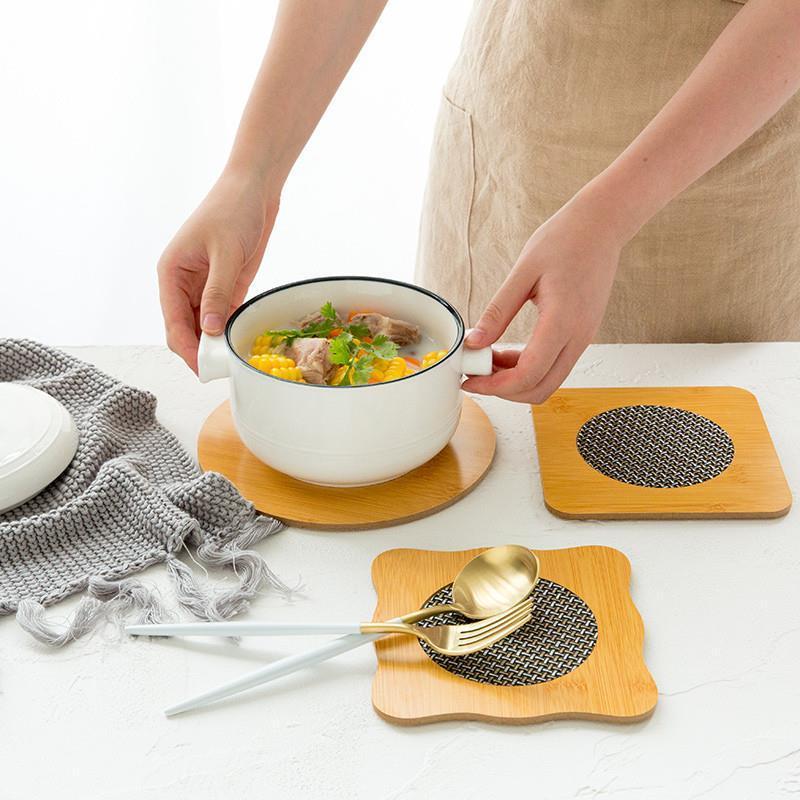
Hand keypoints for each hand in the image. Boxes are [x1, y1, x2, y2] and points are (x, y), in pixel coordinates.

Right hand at [157, 170, 279, 371]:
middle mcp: (182, 284)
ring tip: (232, 363)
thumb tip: (210, 331)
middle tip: (221, 372)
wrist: (254, 189)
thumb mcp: (226, 254)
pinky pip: (223, 317)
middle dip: (200, 351)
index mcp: (171, 274)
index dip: (187, 349)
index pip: (173, 323)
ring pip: (204, 327)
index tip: (204, 369)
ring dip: (215, 344)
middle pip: (185, 330)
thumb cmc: (233, 211)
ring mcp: (204, 287)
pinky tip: (240, 344)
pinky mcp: (225, 287)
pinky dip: (229, 331)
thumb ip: (217, 293)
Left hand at [462, 192, 623, 403]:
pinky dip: (528, 368)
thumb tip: (474, 342)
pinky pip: (554, 365)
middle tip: (476, 374)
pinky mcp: (581, 334)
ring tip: (488, 358)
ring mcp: (583, 338)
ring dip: (516, 380)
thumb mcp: (523, 271)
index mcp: (562, 322)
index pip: (527, 375)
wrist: (602, 225)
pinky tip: (506, 351)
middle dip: (504, 390)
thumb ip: (498, 311)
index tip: (470, 380)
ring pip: (548, 381)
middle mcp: (578, 337)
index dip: (495, 386)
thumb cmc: (565, 239)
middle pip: (540, 389)